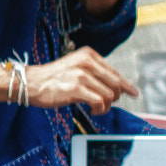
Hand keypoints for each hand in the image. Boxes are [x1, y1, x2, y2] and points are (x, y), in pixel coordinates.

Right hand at [23, 47, 137, 113]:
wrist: (32, 82)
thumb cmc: (54, 78)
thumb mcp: (76, 67)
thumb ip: (95, 72)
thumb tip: (118, 86)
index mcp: (89, 54)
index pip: (114, 71)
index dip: (125, 84)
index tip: (133, 92)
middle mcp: (87, 62)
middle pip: (116, 83)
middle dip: (116, 96)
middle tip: (108, 103)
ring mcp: (82, 75)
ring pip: (109, 95)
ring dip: (106, 106)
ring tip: (96, 108)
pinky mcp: (76, 88)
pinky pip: (100, 102)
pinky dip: (100, 109)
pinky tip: (93, 110)